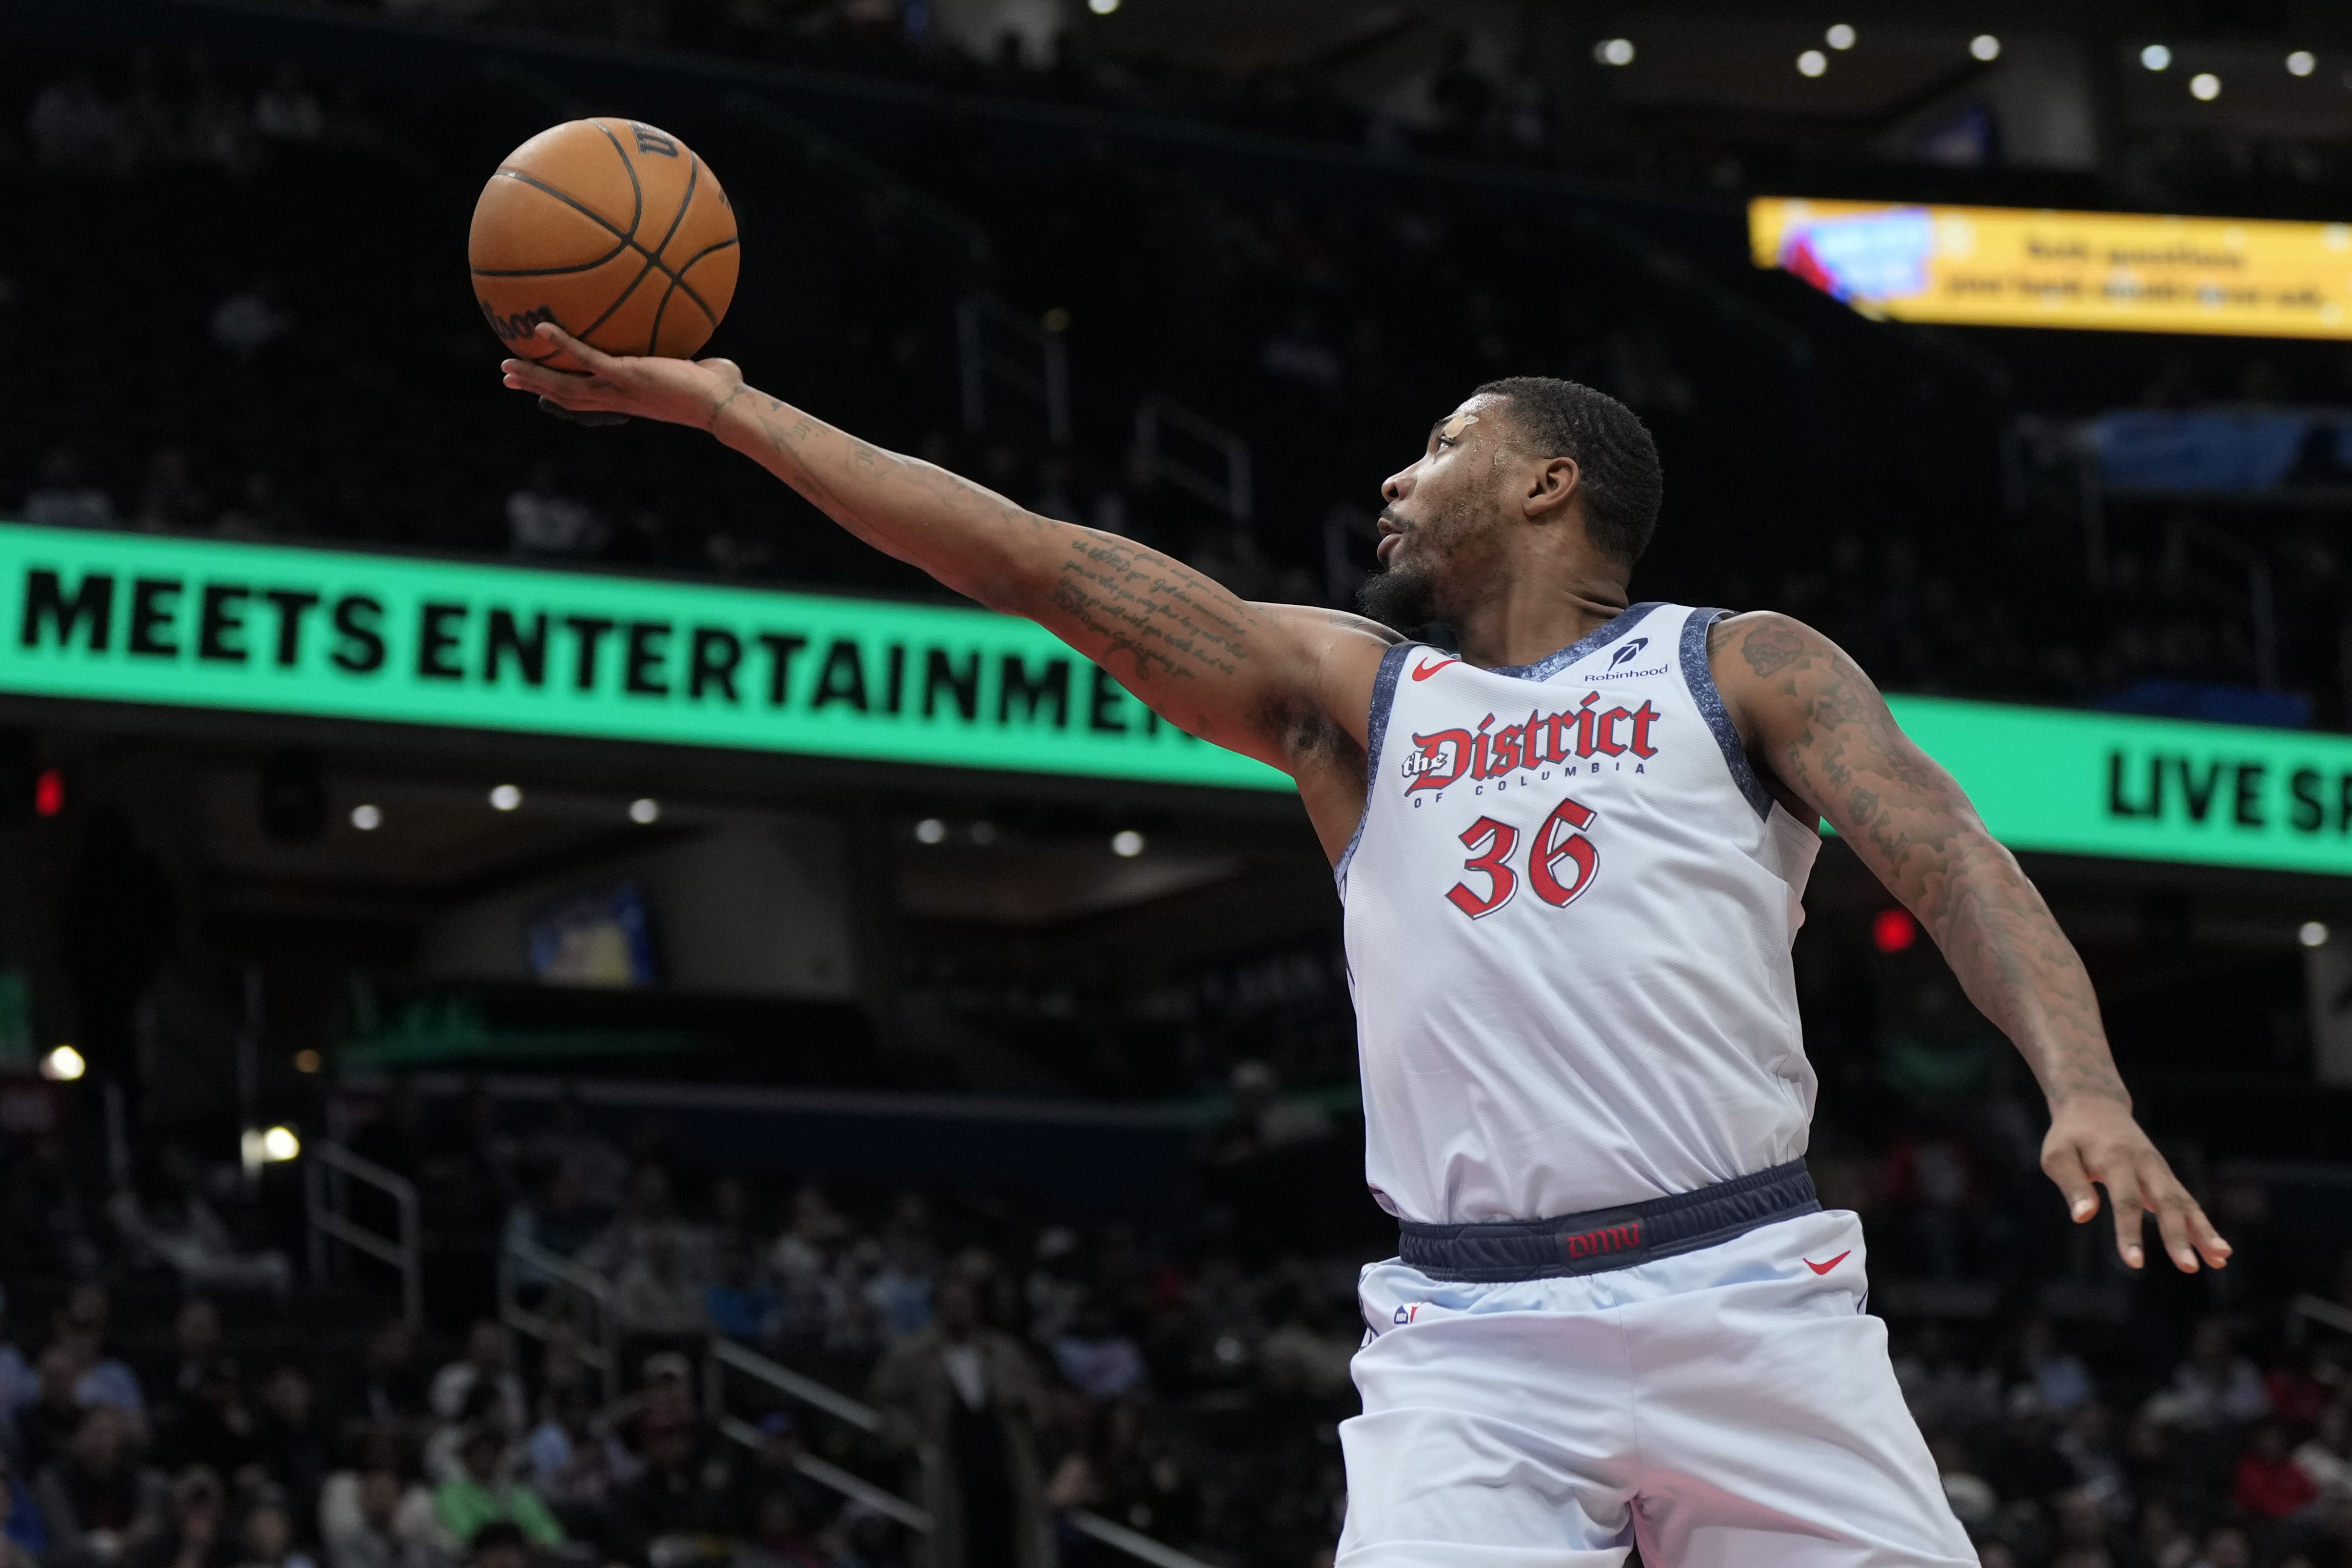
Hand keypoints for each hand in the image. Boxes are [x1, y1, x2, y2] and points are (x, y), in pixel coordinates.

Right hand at [500, 322, 747, 430]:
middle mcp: (618, 399)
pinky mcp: (626, 375)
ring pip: (565, 386)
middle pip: (565, 397)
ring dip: (534, 375)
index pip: (588, 400)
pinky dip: (563, 343)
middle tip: (506, 377)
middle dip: (535, 387)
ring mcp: (619, 389)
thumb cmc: (721, 394)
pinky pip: (586, 358)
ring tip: (506, 365)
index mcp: (628, 400)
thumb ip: (699, 369)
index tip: (540, 390)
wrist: (723, 406)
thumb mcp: (702, 378)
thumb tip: (716, 362)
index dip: (561, 394)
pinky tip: (542, 327)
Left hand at [2041, 1098, 2230, 1271]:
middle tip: (2189, 1268)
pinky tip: (2218, 1253)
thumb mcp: (2058, 1155)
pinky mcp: (2166, 1178)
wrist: (2095, 1105)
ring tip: (2221, 1259)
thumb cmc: (2071, 1136)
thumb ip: (2071, 1184)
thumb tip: (2082, 1217)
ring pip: (2185, 1203)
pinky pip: (2188, 1204)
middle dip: (2179, 1236)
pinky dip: (2204, 1227)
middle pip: (2166, 1202)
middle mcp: (2145, 1164)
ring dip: (2204, 1232)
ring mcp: (2160, 1170)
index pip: (2125, 1200)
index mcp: (2115, 1159)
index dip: (2130, 1232)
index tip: (2135, 1263)